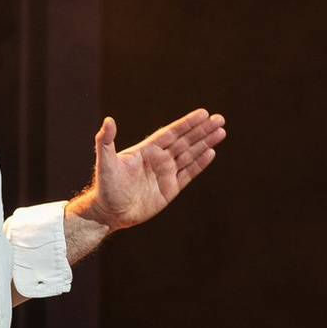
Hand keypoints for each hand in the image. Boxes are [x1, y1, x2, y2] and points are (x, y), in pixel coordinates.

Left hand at [69, 108, 225, 231]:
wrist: (110, 213)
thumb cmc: (105, 187)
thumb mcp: (105, 163)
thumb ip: (106, 141)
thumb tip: (109, 120)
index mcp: (147, 150)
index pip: (171, 133)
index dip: (187, 124)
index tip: (203, 114)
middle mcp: (159, 159)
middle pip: (185, 141)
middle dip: (202, 130)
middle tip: (219, 119)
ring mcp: (166, 173)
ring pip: (190, 155)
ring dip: (206, 144)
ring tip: (221, 132)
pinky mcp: (170, 189)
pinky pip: (189, 174)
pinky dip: (200, 164)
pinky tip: (211, 153)